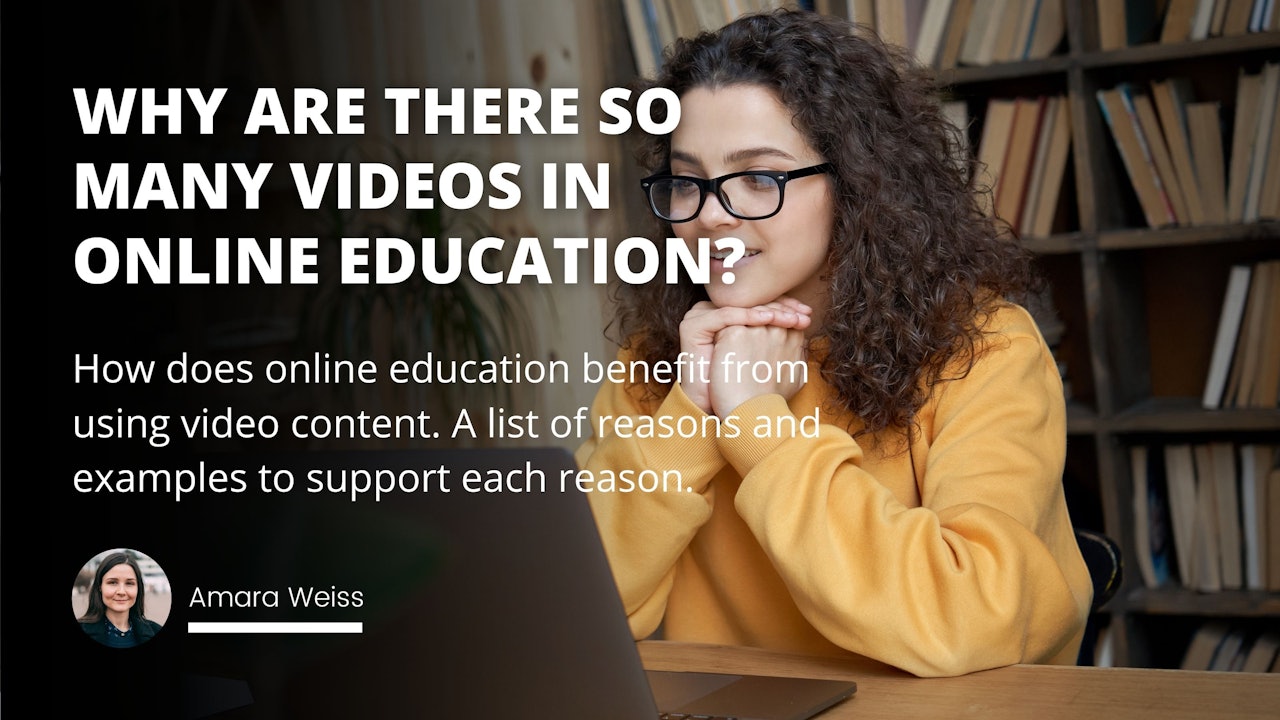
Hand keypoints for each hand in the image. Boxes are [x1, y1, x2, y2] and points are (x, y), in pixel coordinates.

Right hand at [677, 299, 809, 412]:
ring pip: (739, 307)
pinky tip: (769, 319)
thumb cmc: (748, 386)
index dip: (784, 307)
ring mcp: (699, 317)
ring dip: (769, 310)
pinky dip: (748, 315)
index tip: (807, 315)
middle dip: (781, 307)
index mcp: (727, 317)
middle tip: (804, 314)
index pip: (758, 303)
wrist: (724, 409)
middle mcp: (711, 312)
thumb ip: (781, 339)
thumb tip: (807, 325)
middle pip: (750, 302)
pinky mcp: (693, 327)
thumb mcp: (768, 357)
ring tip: (791, 318)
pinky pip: (725, 316)